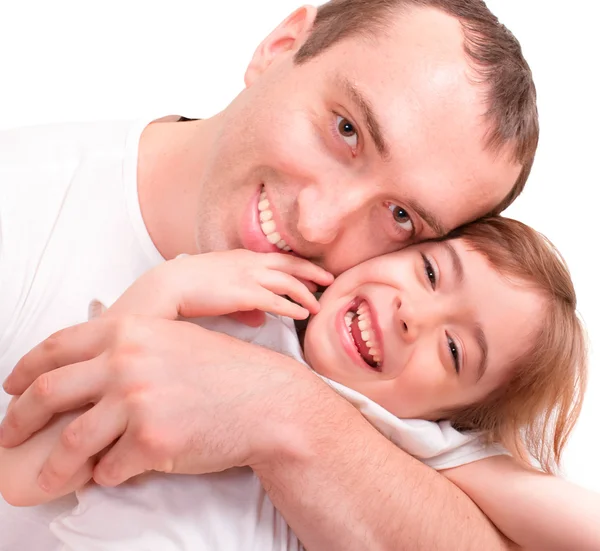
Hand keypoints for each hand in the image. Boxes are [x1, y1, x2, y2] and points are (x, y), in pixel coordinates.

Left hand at [1, 317, 313, 492]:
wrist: (267, 400)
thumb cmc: (225, 372)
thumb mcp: (173, 341)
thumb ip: (126, 349)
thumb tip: (81, 375)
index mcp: (129, 330)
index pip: (56, 347)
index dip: (24, 369)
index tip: (11, 388)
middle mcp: (126, 361)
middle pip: (47, 393)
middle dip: (19, 420)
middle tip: (10, 436)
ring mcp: (136, 401)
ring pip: (71, 442)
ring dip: (54, 467)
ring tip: (51, 478)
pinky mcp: (150, 442)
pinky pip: (108, 468)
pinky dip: (108, 474)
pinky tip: (120, 469)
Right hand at [108, 250, 332, 321]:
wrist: (170, 284)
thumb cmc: (190, 286)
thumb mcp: (220, 287)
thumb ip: (243, 303)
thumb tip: (260, 320)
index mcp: (243, 257)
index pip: (279, 257)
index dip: (299, 264)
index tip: (314, 271)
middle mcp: (249, 262)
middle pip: (290, 264)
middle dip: (312, 271)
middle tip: (329, 279)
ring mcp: (247, 276)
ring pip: (288, 282)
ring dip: (305, 294)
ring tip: (317, 306)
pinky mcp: (243, 293)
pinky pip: (275, 300)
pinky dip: (291, 307)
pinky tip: (301, 315)